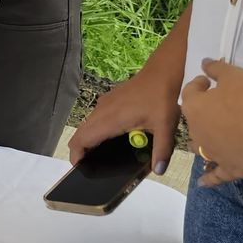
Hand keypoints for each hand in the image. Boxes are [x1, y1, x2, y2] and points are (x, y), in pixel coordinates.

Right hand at [68, 59, 181, 175]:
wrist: (162, 72)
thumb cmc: (162, 98)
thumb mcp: (166, 127)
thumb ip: (162, 150)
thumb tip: (159, 171)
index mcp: (111, 119)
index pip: (83, 138)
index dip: (77, 154)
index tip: (79, 168)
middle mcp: (102, 111)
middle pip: (80, 133)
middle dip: (81, 150)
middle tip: (91, 166)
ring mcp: (103, 103)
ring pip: (87, 125)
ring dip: (88, 139)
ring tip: (101, 154)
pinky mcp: (108, 99)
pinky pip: (95, 118)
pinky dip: (96, 130)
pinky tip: (113, 136)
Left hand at [182, 58, 242, 186]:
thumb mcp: (234, 75)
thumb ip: (215, 68)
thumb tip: (204, 63)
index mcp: (194, 108)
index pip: (190, 93)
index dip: (199, 86)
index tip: (208, 82)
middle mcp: (197, 133)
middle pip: (194, 121)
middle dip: (202, 113)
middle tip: (217, 107)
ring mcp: (212, 154)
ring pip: (200, 147)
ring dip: (203, 141)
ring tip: (212, 136)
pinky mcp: (230, 169)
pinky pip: (215, 176)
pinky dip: (209, 179)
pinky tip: (202, 183)